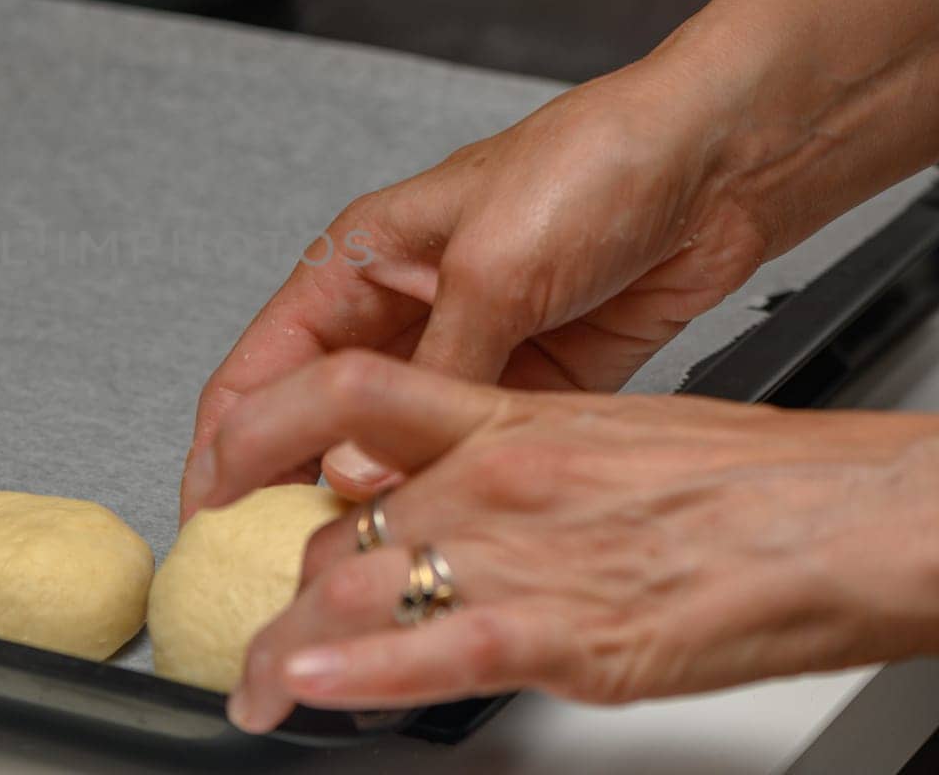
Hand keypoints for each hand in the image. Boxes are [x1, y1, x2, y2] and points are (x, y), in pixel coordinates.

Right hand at [182, 65, 769, 519]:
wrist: (717, 163)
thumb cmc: (593, 165)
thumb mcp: (494, 268)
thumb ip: (429, 375)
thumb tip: (365, 472)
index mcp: (360, 264)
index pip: (261, 368)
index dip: (224, 446)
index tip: (206, 517)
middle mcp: (399, 312)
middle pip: (313, 419)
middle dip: (285, 488)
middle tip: (270, 565)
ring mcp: (460, 352)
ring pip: (385, 446)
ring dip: (365, 500)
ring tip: (347, 562)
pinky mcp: (522, 384)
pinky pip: (459, 450)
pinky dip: (439, 493)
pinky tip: (428, 533)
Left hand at [187, 352, 938, 731]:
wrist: (853, 516)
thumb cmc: (752, 481)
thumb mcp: (610, 440)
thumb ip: (521, 463)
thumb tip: (468, 499)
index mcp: (510, 414)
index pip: (345, 391)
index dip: (260, 427)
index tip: (226, 471)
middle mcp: (495, 472)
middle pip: (339, 521)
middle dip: (288, 582)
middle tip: (261, 621)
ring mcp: (520, 549)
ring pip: (355, 586)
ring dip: (287, 646)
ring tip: (256, 684)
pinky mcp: (561, 629)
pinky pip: (425, 650)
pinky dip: (348, 673)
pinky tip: (301, 688)